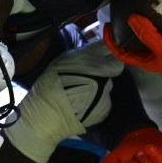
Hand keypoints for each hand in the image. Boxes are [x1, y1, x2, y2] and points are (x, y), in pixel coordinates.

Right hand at [3, 40, 122, 162]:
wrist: (46, 114)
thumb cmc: (49, 84)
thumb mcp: (64, 60)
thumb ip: (83, 55)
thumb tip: (95, 53)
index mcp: (91, 58)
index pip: (110, 48)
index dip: (107, 52)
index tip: (103, 56)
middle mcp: (103, 73)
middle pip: (115, 67)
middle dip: (107, 69)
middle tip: (94, 76)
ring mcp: (107, 91)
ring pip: (109, 85)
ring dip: (102, 87)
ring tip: (83, 94)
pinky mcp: (106, 108)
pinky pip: (106, 101)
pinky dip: (98, 103)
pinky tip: (85, 106)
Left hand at [103, 15, 161, 78]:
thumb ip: (147, 34)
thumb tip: (131, 18)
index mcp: (150, 62)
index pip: (123, 55)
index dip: (111, 43)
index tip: (105, 27)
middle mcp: (156, 57)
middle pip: (134, 46)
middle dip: (124, 35)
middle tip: (117, 17)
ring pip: (146, 38)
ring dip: (138, 27)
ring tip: (133, 12)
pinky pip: (159, 31)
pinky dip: (153, 23)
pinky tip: (153, 11)